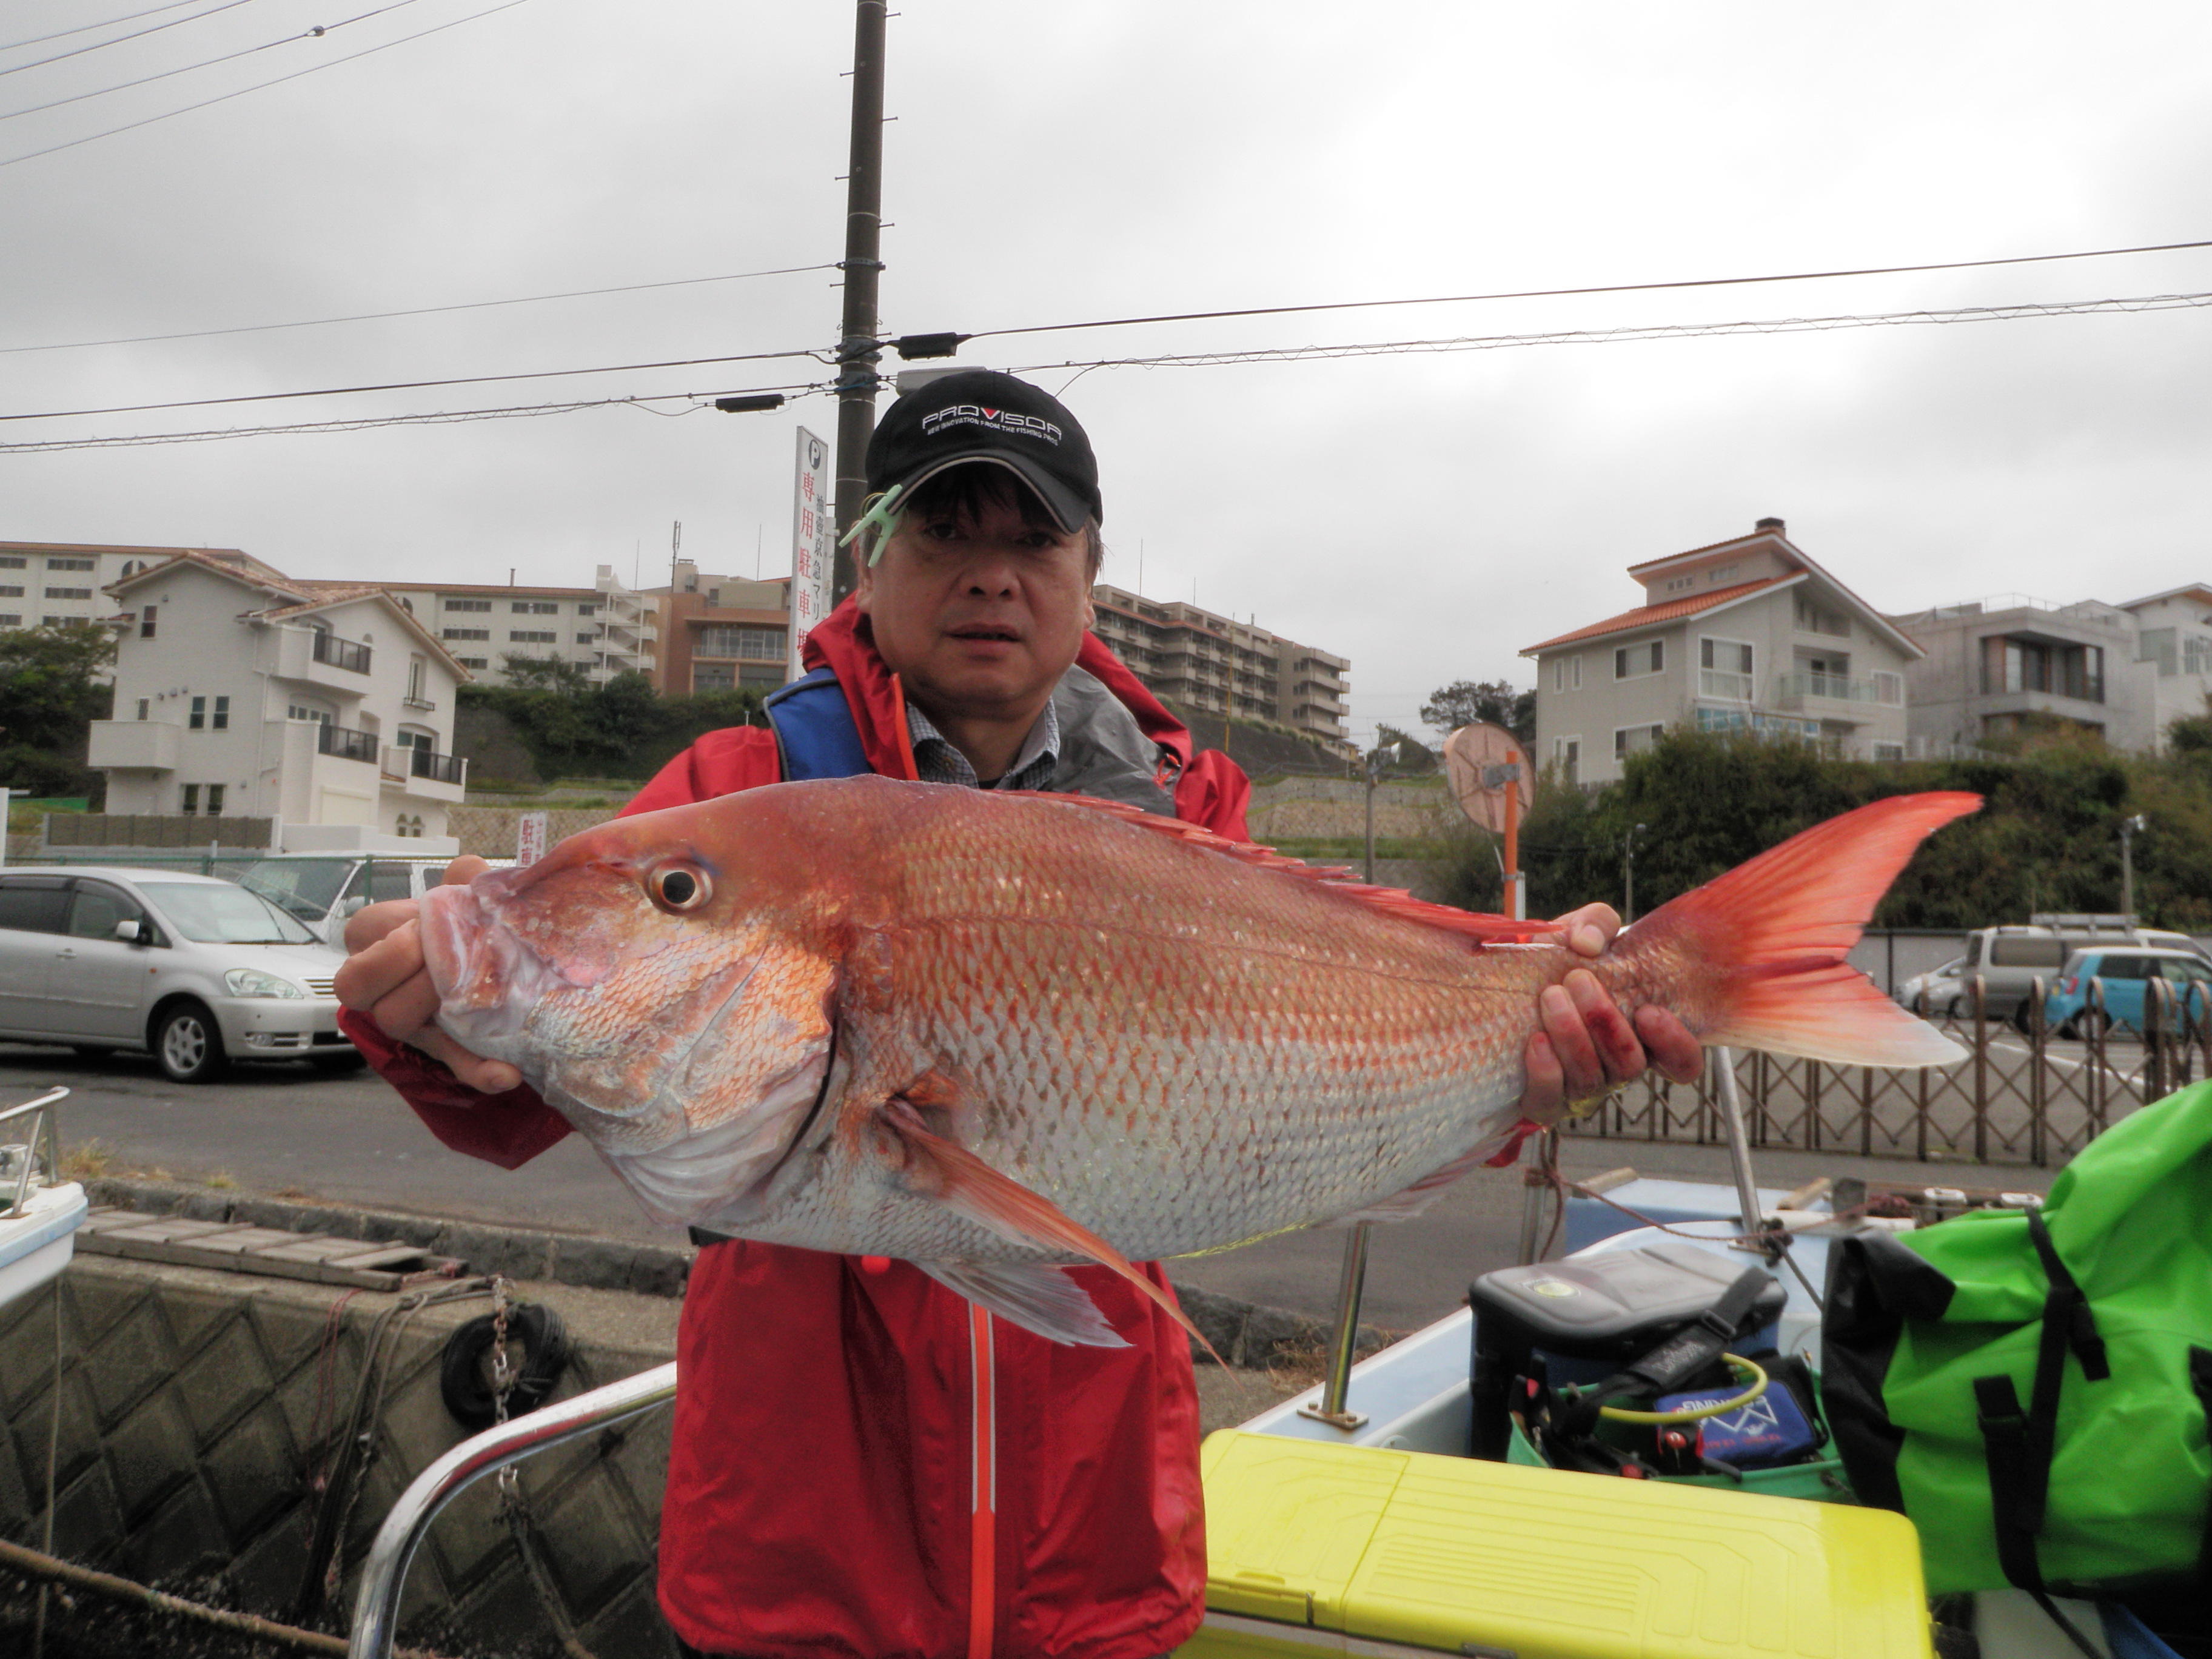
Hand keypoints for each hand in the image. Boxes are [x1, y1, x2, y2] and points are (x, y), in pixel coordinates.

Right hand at [334, 856, 520, 1094]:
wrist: (502, 962)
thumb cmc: (465, 925)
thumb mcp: (465, 898)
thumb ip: (466, 885)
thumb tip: (469, 867)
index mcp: (381, 938)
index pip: (361, 930)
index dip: (392, 933)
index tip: (425, 926)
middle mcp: (384, 983)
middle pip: (357, 984)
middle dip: (398, 971)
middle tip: (444, 968)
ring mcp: (411, 1019)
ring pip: (400, 1025)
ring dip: (439, 1014)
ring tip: (483, 1001)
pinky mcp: (445, 1048)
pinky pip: (455, 1064)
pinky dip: (480, 1071)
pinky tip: (507, 1074)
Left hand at [1517, 902, 1702, 1123]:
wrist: (1505, 992)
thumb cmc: (1558, 965)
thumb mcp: (1580, 934)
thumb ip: (1594, 924)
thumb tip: (1587, 942)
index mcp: (1639, 1034)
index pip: (1682, 1062)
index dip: (1675, 1044)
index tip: (1649, 1011)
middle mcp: (1616, 1067)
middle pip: (1630, 1065)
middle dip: (1606, 1023)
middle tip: (1578, 979)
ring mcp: (1582, 1089)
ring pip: (1593, 1080)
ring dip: (1573, 1037)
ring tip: (1551, 997)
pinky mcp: (1544, 1101)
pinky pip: (1551, 1101)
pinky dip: (1545, 1071)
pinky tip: (1536, 1041)